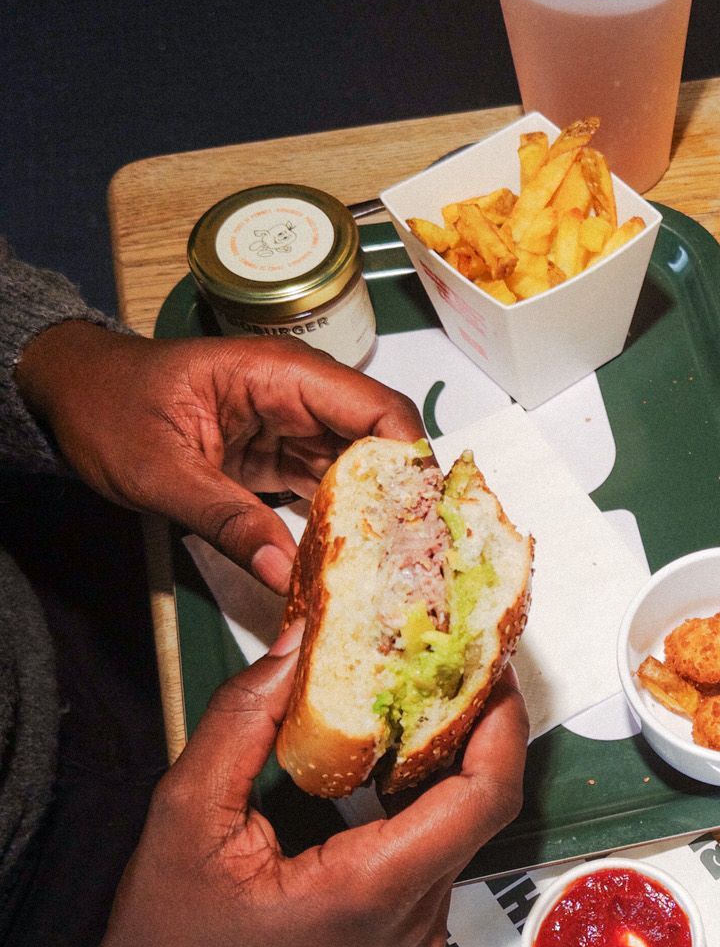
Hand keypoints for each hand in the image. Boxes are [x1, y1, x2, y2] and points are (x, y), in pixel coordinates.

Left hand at [16, 321, 421, 591]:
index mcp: (278, 374)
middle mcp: (299, 396)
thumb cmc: (106, 407)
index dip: (410, 461)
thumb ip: (226, 520)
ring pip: (361, 472)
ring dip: (375, 518)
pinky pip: (328, 489)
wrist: (69, 395)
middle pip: (380, 445)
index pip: (375, 409)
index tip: (423, 520)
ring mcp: (293, 427)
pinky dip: (341, 525)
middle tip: (416, 562)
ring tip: (391, 571)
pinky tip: (349, 563)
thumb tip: (286, 572)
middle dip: (402, 499)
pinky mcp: (280, 457)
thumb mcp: (159, 471)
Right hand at [52, 630, 529, 946]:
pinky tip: (393, 758)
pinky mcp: (406, 937)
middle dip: (478, 727)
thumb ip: (242, 719)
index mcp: (372, 890)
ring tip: (422, 693)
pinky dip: (428, 802)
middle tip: (451, 659)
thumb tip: (297, 643)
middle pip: (482, 808)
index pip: (484, 799)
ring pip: (462, 830)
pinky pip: (438, 856)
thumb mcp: (188, 812)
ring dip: (452, 762)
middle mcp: (413, 919)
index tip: (490, 666)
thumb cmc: (168, 933)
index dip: (503, 724)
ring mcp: (416, 935)